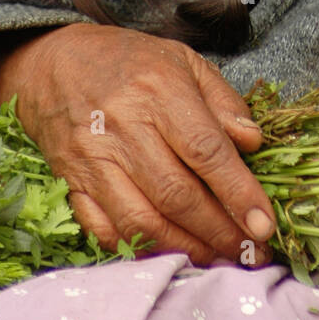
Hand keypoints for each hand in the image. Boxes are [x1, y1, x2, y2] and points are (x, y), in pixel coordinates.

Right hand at [0, 21, 276, 267]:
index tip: (264, 223)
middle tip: (251, 252)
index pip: (205, 151)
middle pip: (177, 195)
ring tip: (217, 258)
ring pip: (142, 221)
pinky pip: (105, 230)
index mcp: (159, 91)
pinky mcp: (71, 183)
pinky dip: (139, 250)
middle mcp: (125, 128)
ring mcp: (93, 160)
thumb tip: (252, 143)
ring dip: (185, 248)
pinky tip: (168, 253)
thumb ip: (222, 101)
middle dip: (220, 232)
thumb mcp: (184, 61)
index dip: (238, 192)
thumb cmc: (129, 62)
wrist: (53, 63)